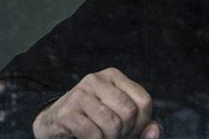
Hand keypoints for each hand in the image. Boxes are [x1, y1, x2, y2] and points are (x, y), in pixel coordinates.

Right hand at [32, 67, 160, 138]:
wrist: (53, 126)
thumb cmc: (92, 123)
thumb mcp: (120, 122)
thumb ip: (141, 127)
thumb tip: (155, 130)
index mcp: (113, 76)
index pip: (144, 101)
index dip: (141, 123)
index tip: (128, 131)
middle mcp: (96, 79)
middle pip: (129, 112)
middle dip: (125, 132)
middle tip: (112, 136)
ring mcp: (79, 93)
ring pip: (112, 124)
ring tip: (100, 137)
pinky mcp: (66, 111)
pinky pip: (93, 133)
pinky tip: (87, 138)